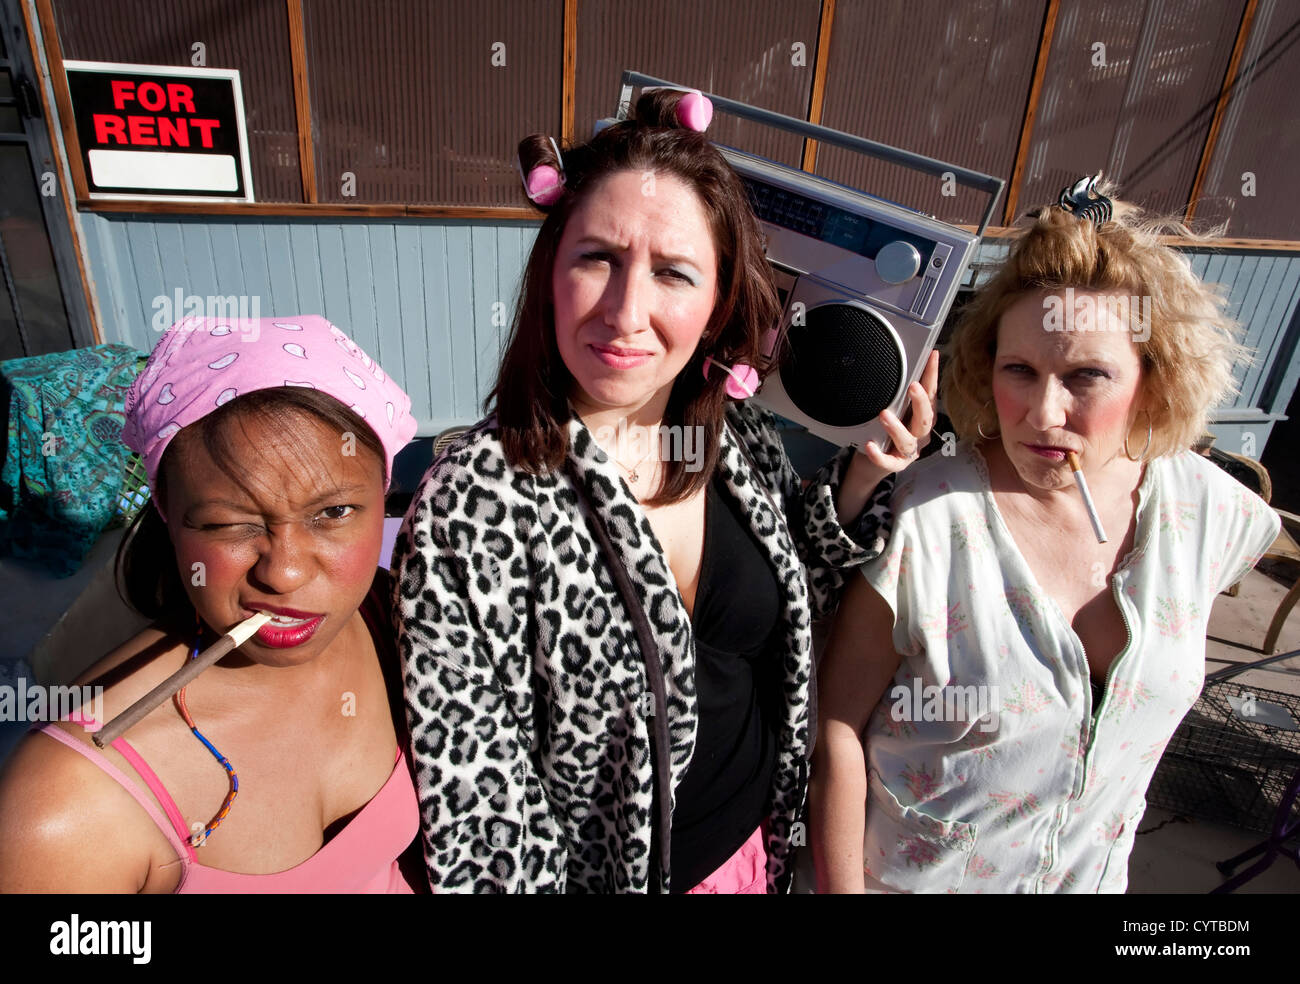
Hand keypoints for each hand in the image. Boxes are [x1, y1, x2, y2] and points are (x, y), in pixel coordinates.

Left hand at [857, 349, 937, 473]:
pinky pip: (888, 462)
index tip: (932, 356)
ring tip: (884, 415)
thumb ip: (898, 393)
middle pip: (925, 419)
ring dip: (896, 428)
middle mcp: (920, 435)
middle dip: (920, 402)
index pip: (931, 394)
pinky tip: (870, 445)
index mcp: (923, 418)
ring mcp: (909, 451)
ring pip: (907, 441)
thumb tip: (894, 362)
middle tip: (912, 386)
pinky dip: (879, 455)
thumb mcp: (896, 410)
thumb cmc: (887, 432)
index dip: (933, 375)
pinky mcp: (895, 465)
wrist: (874, 464)